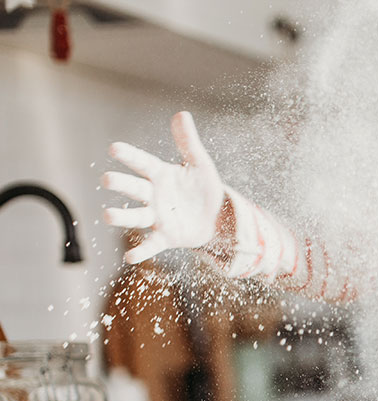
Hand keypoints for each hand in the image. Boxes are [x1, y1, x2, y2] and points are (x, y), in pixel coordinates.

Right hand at [101, 111, 224, 263]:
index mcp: (161, 175)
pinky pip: (151, 244)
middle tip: (107, 179)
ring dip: (122, 217)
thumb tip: (181, 113)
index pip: (143, 163)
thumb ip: (188, 142)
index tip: (114, 148)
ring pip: (136, 216)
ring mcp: (158, 217)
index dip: (130, 156)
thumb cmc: (204, 188)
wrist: (218, 217)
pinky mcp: (166, 236)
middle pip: (135, 188)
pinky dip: (142, 250)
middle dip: (122, 184)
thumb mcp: (200, 164)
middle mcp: (154, 195)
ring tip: (107, 216)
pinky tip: (130, 258)